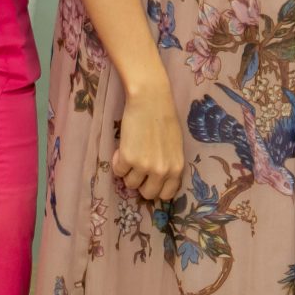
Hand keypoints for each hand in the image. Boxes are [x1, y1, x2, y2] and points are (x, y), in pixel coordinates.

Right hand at [113, 82, 184, 199]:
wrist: (150, 100)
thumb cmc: (164, 118)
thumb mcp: (175, 147)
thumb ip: (170, 165)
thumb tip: (159, 180)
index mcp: (176, 168)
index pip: (167, 194)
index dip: (157, 188)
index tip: (150, 181)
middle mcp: (162, 171)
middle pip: (147, 194)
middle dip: (141, 183)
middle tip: (137, 169)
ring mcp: (144, 166)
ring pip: (130, 183)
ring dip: (128, 172)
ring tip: (131, 154)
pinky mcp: (127, 159)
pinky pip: (118, 171)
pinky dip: (118, 162)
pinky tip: (123, 148)